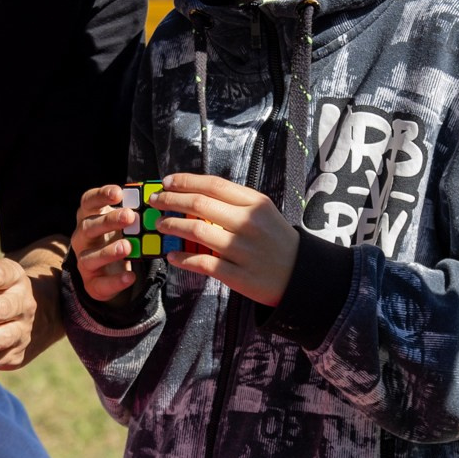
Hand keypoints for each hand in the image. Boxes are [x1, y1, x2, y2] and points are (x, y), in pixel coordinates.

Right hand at [70, 185, 143, 303]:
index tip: (118, 192)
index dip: (100, 196)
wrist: (110, 273)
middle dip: (108, 220)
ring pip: (89, 256)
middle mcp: (82, 238)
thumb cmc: (117, 238)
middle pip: (88, 226)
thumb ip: (134, 214)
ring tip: (127, 247)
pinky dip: (115, 280)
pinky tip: (130, 276)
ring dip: (107, 251)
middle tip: (130, 216)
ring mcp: (84, 261)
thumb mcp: (123, 225)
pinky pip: (100, 283)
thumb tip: (157, 202)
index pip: (88, 202)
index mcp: (88, 217)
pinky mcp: (91, 283)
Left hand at [156, 173, 299, 306]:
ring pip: (197, 231)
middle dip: (171, 200)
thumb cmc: (277, 241)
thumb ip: (235, 203)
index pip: (213, 185)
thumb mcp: (264, 213)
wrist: (302, 276)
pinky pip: (203, 263)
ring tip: (161, 226)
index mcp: (256, 203)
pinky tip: (172, 256)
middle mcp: (249, 223)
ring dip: (172, 226)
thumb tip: (194, 194)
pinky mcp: (239, 275)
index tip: (166, 182)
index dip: (185, 181)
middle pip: (200, 204)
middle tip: (156, 202)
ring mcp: (243, 250)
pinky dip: (183, 259)